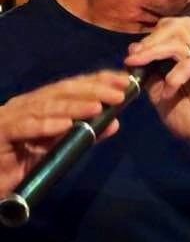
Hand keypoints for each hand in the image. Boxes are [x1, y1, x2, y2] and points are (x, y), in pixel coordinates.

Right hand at [0, 71, 128, 194]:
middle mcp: (26, 105)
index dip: (98, 81)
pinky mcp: (0, 133)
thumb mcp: (57, 148)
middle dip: (93, 90)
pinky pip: (23, 128)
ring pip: (45, 107)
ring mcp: (12, 117)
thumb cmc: (19, 161)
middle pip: (62, 91)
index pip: (73, 87)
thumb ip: (83, 135)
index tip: (125, 80)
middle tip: (119, 93)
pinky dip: (45, 126)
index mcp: (40, 104)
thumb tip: (114, 123)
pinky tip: (65, 125)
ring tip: (97, 107)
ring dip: (73, 106)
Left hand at [124, 17, 189, 161]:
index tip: (129, 58)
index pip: (165, 32)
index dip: (146, 40)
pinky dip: (173, 77)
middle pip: (172, 26)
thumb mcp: (161, 97)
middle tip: (133, 57)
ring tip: (137, 64)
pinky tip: (168, 93)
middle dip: (149, 39)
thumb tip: (132, 59)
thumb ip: (150, 78)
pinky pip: (187, 63)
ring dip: (152, 51)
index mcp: (181, 58)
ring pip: (176, 40)